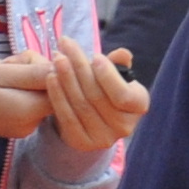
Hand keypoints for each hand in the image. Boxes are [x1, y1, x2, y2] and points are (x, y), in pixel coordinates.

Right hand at [0, 56, 59, 140]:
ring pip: (41, 91)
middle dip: (35, 69)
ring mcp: (26, 126)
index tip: (26, 60)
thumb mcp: (0, 72)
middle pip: (52, 88)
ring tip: (2, 72)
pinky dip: (20, 85)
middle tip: (8, 64)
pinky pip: (30, 98)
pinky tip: (2, 81)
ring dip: (26, 75)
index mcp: (29, 112)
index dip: (50, 67)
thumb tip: (63, 68)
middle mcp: (32, 124)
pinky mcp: (19, 123)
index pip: (61, 87)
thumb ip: (34, 73)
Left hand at [39, 35, 149, 152]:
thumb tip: (123, 55)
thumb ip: (117, 63)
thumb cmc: (105, 87)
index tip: (94, 55)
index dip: (108, 75)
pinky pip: (67, 117)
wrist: (91, 115)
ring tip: (57, 57)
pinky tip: (50, 78)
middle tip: (65, 45)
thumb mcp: (114, 74)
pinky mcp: (82, 143)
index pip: (123, 94)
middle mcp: (125, 127)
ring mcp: (104, 138)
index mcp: (138, 106)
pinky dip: (57, 96)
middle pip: (97, 96)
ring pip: (81, 104)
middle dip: (79, 67)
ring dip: (65, 78)